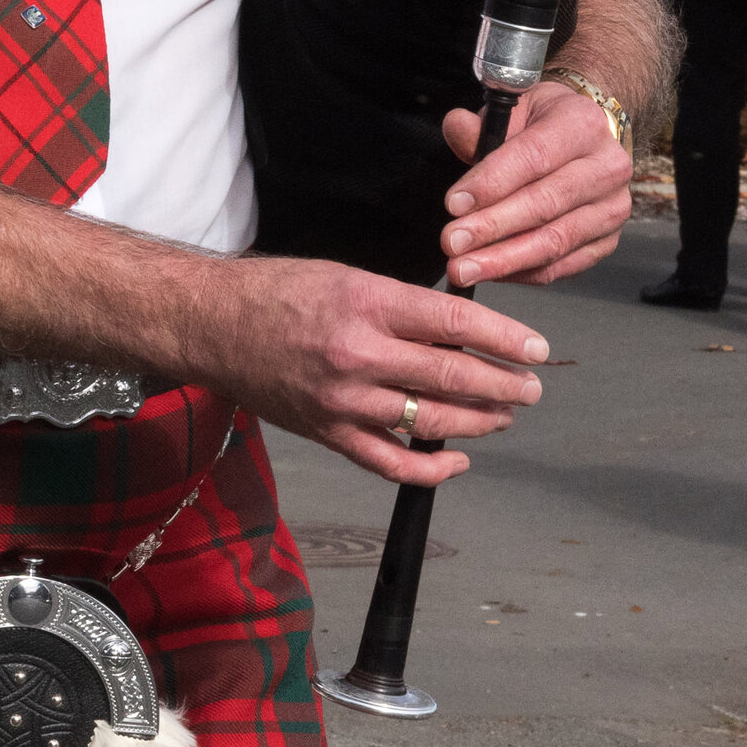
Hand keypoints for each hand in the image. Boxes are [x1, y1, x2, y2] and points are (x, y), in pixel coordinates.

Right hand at [174, 257, 550, 483]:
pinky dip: (434, 468)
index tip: (535, 349)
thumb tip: (461, 330)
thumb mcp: (345, 278)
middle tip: (531, 387)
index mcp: (365, 303)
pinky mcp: (329, 432)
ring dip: (481, 421)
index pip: (456, 322)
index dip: (506, 338)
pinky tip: (458, 458)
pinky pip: (393, 462)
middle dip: (506, 385)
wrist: (210, 324)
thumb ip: (401, 306)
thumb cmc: (276, 292)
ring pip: (433, 421)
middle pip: (455, 376)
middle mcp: (358, 353)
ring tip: (503, 415)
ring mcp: (344, 400)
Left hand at [434, 77, 632, 288]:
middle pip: (545, 204)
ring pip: (556, 241)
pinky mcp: (608, 240)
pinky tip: (492, 273)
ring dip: (505, 260)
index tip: (453, 205)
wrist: (585, 138)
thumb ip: (481, 125)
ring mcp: (612, 208)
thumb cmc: (540, 124)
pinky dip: (525, 272)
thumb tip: (457, 127)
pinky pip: (564, 264)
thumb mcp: (512, 110)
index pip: (534, 157)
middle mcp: (607, 168)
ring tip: (464, 269)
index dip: (491, 184)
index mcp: (582, 125)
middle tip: (451, 243)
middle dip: (492, 227)